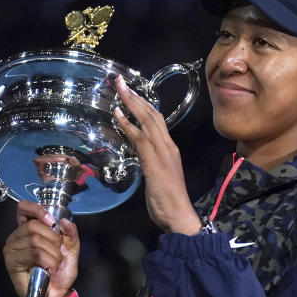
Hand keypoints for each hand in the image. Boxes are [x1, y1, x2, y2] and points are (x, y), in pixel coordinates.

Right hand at [2, 201, 80, 296]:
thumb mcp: (71, 249)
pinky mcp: (12, 262)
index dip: (37, 210)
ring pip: (35, 240)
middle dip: (53, 239)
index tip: (52, 220)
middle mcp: (16, 237)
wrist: (57, 294)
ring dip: (53, 253)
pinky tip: (49, 269)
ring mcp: (12, 249)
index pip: (23, 208)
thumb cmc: (60, 273)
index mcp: (28, 230)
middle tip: (59, 252)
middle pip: (33, 225)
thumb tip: (65, 221)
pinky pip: (34, 253)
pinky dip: (48, 261)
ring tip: (55, 264)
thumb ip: (71, 234)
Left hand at [112, 75, 200, 234]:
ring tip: (119, 89)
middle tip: (120, 82)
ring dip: (131, 103)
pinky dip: (128, 124)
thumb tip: (141, 158)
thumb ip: (151, 164)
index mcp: (170, 149)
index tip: (131, 93)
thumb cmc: (169, 201)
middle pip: (152, 114)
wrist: (179, 215)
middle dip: (136, 96)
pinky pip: (139, 138)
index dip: (143, 105)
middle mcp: (167, 146)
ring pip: (147, 121)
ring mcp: (162, 152)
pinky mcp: (154, 161)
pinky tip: (118, 114)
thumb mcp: (159, 178)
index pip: (157, 120)